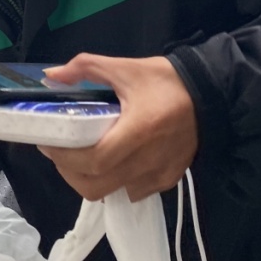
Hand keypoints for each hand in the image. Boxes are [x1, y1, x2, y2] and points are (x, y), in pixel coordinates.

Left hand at [38, 53, 197, 201]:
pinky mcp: (167, 180)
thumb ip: (86, 67)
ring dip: (91, 179)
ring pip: (112, 192)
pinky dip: (114, 181)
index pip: (93, 160)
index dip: (64, 158)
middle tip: (60, 152)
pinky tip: (111, 162)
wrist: (212, 95)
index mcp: (138, 131)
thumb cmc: (167, 81)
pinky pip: (131, 191)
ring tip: (83, 157)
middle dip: (70, 173)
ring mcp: (159, 174)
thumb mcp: (126, 68)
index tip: (48, 143)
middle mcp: (148, 160)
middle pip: (96, 187)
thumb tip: (52, 75)